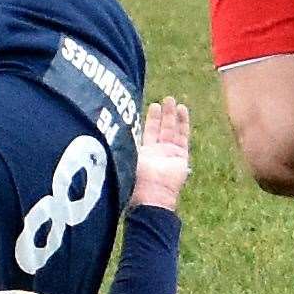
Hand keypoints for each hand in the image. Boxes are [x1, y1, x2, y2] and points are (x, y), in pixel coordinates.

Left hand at [131, 97, 189, 211]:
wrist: (150, 194)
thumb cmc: (134, 179)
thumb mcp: (125, 157)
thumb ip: (123, 143)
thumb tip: (109, 129)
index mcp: (142, 155)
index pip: (146, 133)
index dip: (149, 120)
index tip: (151, 106)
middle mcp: (156, 154)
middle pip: (160, 129)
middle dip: (161, 115)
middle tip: (162, 100)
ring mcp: (169, 155)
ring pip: (172, 130)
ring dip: (172, 115)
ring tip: (171, 99)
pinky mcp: (181, 157)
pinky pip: (183, 136)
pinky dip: (183, 122)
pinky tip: (182, 109)